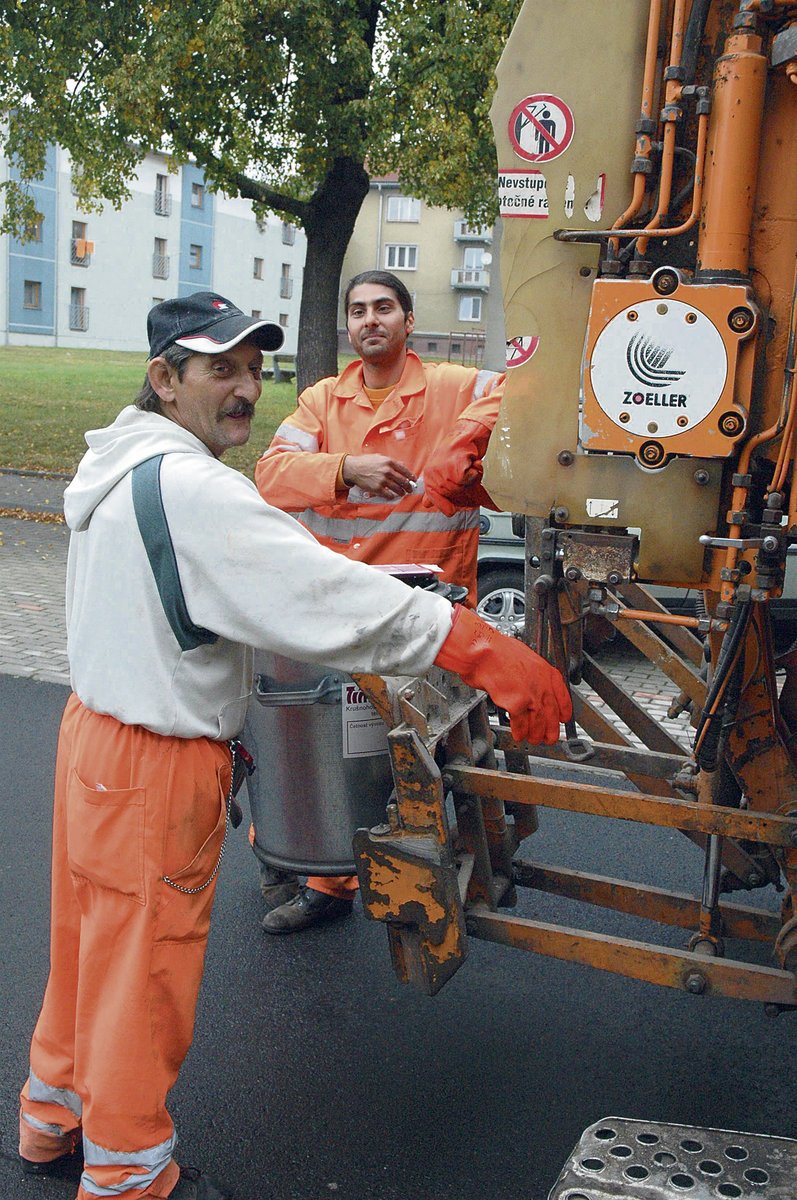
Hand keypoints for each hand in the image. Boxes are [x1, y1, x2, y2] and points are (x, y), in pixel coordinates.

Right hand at [342, 454, 415, 499]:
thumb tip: (402, 465)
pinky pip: (388, 495)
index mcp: (389, 462)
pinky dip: (392, 496)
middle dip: (408, 486)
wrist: (353, 469)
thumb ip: (391, 462)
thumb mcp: (379, 457)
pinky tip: (393, 496)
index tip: (413, 480)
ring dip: (402, 492)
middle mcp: (387, 471)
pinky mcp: (377, 488)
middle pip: (403, 481)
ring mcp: (382, 480)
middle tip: (410, 489)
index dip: (411, 476)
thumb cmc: (366, 462)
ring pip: (397, 489)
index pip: (404, 470)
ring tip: (403, 493)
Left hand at [423, 420, 491, 515]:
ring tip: (466, 466)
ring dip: (468, 479)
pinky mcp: (455, 468)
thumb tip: (426, 504)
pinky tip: (471, 462)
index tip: (451, 509)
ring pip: (461, 488)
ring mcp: (443, 472)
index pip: (434, 499)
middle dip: (461, 486)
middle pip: (452, 495)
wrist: (466, 435)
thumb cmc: (455, 452)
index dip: (444, 505)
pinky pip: (468, 480)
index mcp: (428, 477)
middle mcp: (433, 475)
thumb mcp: (440, 470)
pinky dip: (474, 472)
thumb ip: (433, 488)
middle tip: (463, 472)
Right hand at [434, 605, 571, 744]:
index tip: (562, 719)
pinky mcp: (516, 703)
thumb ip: (530, 674)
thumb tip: (529, 683)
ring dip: (535, 734)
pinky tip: (518, 734)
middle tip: (550, 737)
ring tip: (533, 739)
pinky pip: (520, 723)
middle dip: (551, 729)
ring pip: (538, 722)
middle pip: (552, 713)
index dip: (563, 711)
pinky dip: (519, 731)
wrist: (483, 651)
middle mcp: (542, 684)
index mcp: (546, 671)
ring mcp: (530, 695)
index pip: (562, 696)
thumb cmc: (496, 651)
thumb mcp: (523, 658)